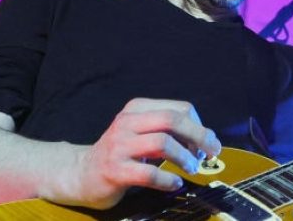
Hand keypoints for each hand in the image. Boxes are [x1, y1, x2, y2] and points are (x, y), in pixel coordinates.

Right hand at [73, 98, 220, 208]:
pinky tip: (174, 183)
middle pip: (173, 120)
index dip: (199, 126)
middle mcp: (127, 122)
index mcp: (137, 109)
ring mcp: (119, 146)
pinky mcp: (115, 171)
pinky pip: (150, 174)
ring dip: (185, 158)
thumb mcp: (142, 132)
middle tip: (211, 153)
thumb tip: (207, 139)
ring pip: (163, 143)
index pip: (179, 108)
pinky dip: (169, 180)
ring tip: (191, 168)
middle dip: (199, 136)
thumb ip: (169, 131)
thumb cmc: (120, 154)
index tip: (206, 143)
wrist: (81, 174)